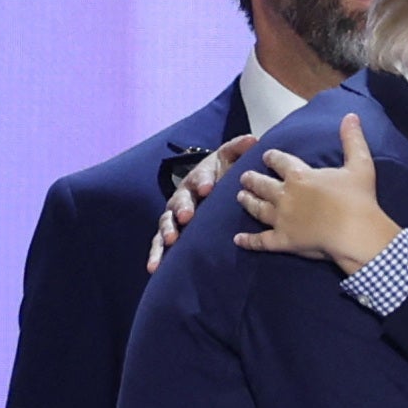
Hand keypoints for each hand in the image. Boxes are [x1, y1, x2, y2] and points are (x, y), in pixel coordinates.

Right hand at [147, 132, 256, 273]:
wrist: (209, 186)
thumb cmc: (221, 173)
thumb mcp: (229, 158)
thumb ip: (239, 149)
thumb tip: (254, 140)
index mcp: (199, 178)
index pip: (200, 178)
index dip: (203, 181)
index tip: (208, 187)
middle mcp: (183, 196)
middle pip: (180, 201)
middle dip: (183, 207)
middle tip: (187, 215)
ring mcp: (175, 215)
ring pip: (167, 222)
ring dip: (168, 230)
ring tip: (171, 240)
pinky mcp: (172, 232)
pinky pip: (161, 244)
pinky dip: (156, 254)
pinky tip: (153, 267)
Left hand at [234, 113, 400, 273]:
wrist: (355, 232)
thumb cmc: (358, 199)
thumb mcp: (360, 165)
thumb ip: (353, 140)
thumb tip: (351, 115)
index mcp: (299, 176)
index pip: (280, 162)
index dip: (272, 158)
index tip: (267, 156)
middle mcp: (284, 195)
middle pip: (262, 184)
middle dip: (252, 179)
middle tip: (245, 177)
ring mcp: (281, 219)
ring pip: (258, 209)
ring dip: (248, 202)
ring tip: (241, 197)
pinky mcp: (283, 241)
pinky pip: (261, 241)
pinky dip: (248, 241)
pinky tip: (238, 239)